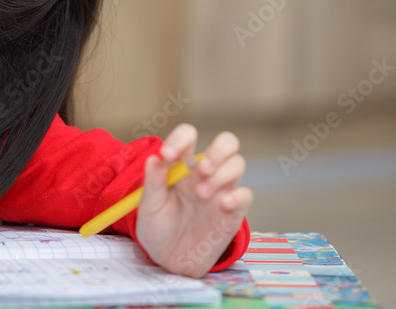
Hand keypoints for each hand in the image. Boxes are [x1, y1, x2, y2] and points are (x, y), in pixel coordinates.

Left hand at [135, 124, 252, 277]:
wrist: (170, 260)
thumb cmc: (158, 228)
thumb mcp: (149, 206)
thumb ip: (153, 182)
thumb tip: (154, 157)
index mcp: (182, 164)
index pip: (189, 136)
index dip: (181, 138)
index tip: (168, 155)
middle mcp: (205, 172)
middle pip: (227, 143)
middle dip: (217, 150)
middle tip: (201, 168)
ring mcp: (221, 190)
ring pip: (237, 164)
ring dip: (221, 174)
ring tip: (201, 194)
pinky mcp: (233, 211)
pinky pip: (246, 194)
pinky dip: (237, 195)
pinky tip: (221, 204)